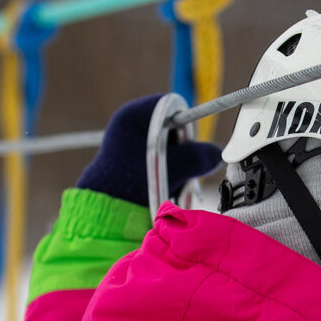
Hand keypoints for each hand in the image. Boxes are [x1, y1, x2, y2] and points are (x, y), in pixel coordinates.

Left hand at [76, 93, 224, 205]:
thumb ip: (197, 157)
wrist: (104, 213)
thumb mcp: (172, 168)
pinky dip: (166, 172)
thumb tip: (215, 154)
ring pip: (166, 146)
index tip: (192, 145)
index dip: (187, 123)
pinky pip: (157, 160)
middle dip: (183, 150)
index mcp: (133, 116)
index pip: (171, 106)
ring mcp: (127, 143)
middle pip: (170, 128)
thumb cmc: (134, 185)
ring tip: (174, 182)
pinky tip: (165, 186)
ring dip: (176, 164)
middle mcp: (128, 124)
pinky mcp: (129, 162)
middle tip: (186, 168)